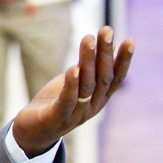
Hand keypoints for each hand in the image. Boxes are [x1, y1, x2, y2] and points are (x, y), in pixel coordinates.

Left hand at [12, 27, 134, 156]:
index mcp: (99, 98)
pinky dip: (72, 84)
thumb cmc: (56, 103)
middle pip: (102, 78)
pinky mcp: (57, 118)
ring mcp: (76, 114)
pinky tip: (73, 68)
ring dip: (88, 61)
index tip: (130, 40)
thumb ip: (90, 67)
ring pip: (86, 85)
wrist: (32, 132)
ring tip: (88, 39)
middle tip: (106, 30)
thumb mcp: (76, 83)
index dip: (124, 61)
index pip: (116, 78)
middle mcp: (92, 106)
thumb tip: (107, 44)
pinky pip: (67, 100)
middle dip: (106, 53)